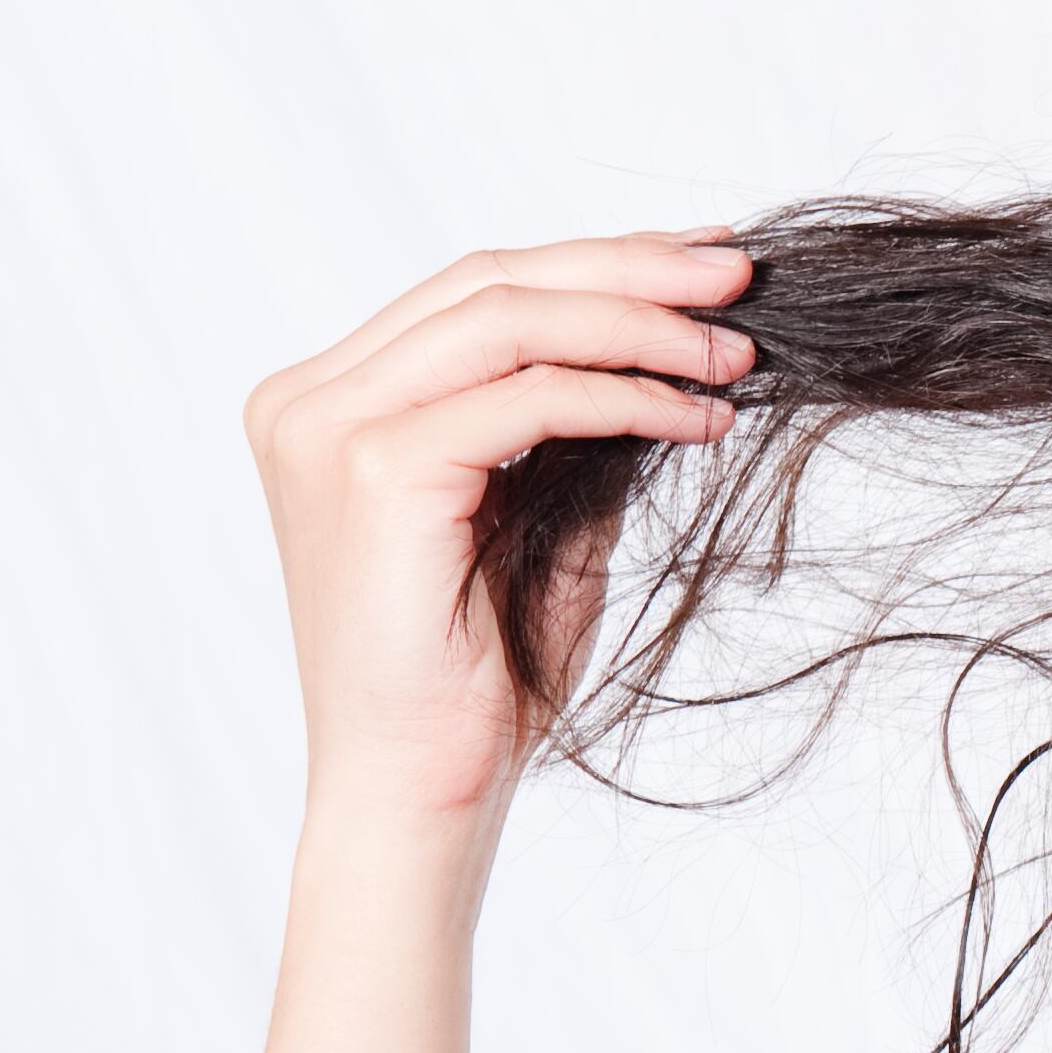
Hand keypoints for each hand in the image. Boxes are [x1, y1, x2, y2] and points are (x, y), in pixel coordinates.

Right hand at [242, 232, 756, 825]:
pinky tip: (702, 416)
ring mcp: (329, 427)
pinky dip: (627, 395)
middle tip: (741, 276)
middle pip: (490, 282)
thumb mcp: (538, 517)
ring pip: (508, 319)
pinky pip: (527, 396)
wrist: (423, 787)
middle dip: (629, 268)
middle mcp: (310, 398)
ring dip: (640, 324)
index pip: (476, 294)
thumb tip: (670, 347)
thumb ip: (570, 426)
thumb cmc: (480, 676)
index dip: (598, 265)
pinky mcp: (373, 469)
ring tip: (738, 351)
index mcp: (330, 400)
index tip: (704, 267)